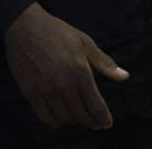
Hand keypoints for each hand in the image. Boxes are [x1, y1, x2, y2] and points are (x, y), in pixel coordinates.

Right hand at [4, 2, 128, 130]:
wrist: (26, 27)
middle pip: (80, 114)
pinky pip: (44, 116)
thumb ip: (104, 63)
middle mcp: (64, 84)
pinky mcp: (30, 92)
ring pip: (63, 117)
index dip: (102, 117)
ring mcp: (46, 90)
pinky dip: (53, 121)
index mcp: (81, 72)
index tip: (106, 123)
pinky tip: (58, 120)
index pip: (95, 104)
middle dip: (90, 121)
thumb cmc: (58, 32)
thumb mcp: (85, 43)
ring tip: (78, 119)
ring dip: (73, 121)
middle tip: (95, 123)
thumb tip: (124, 76)